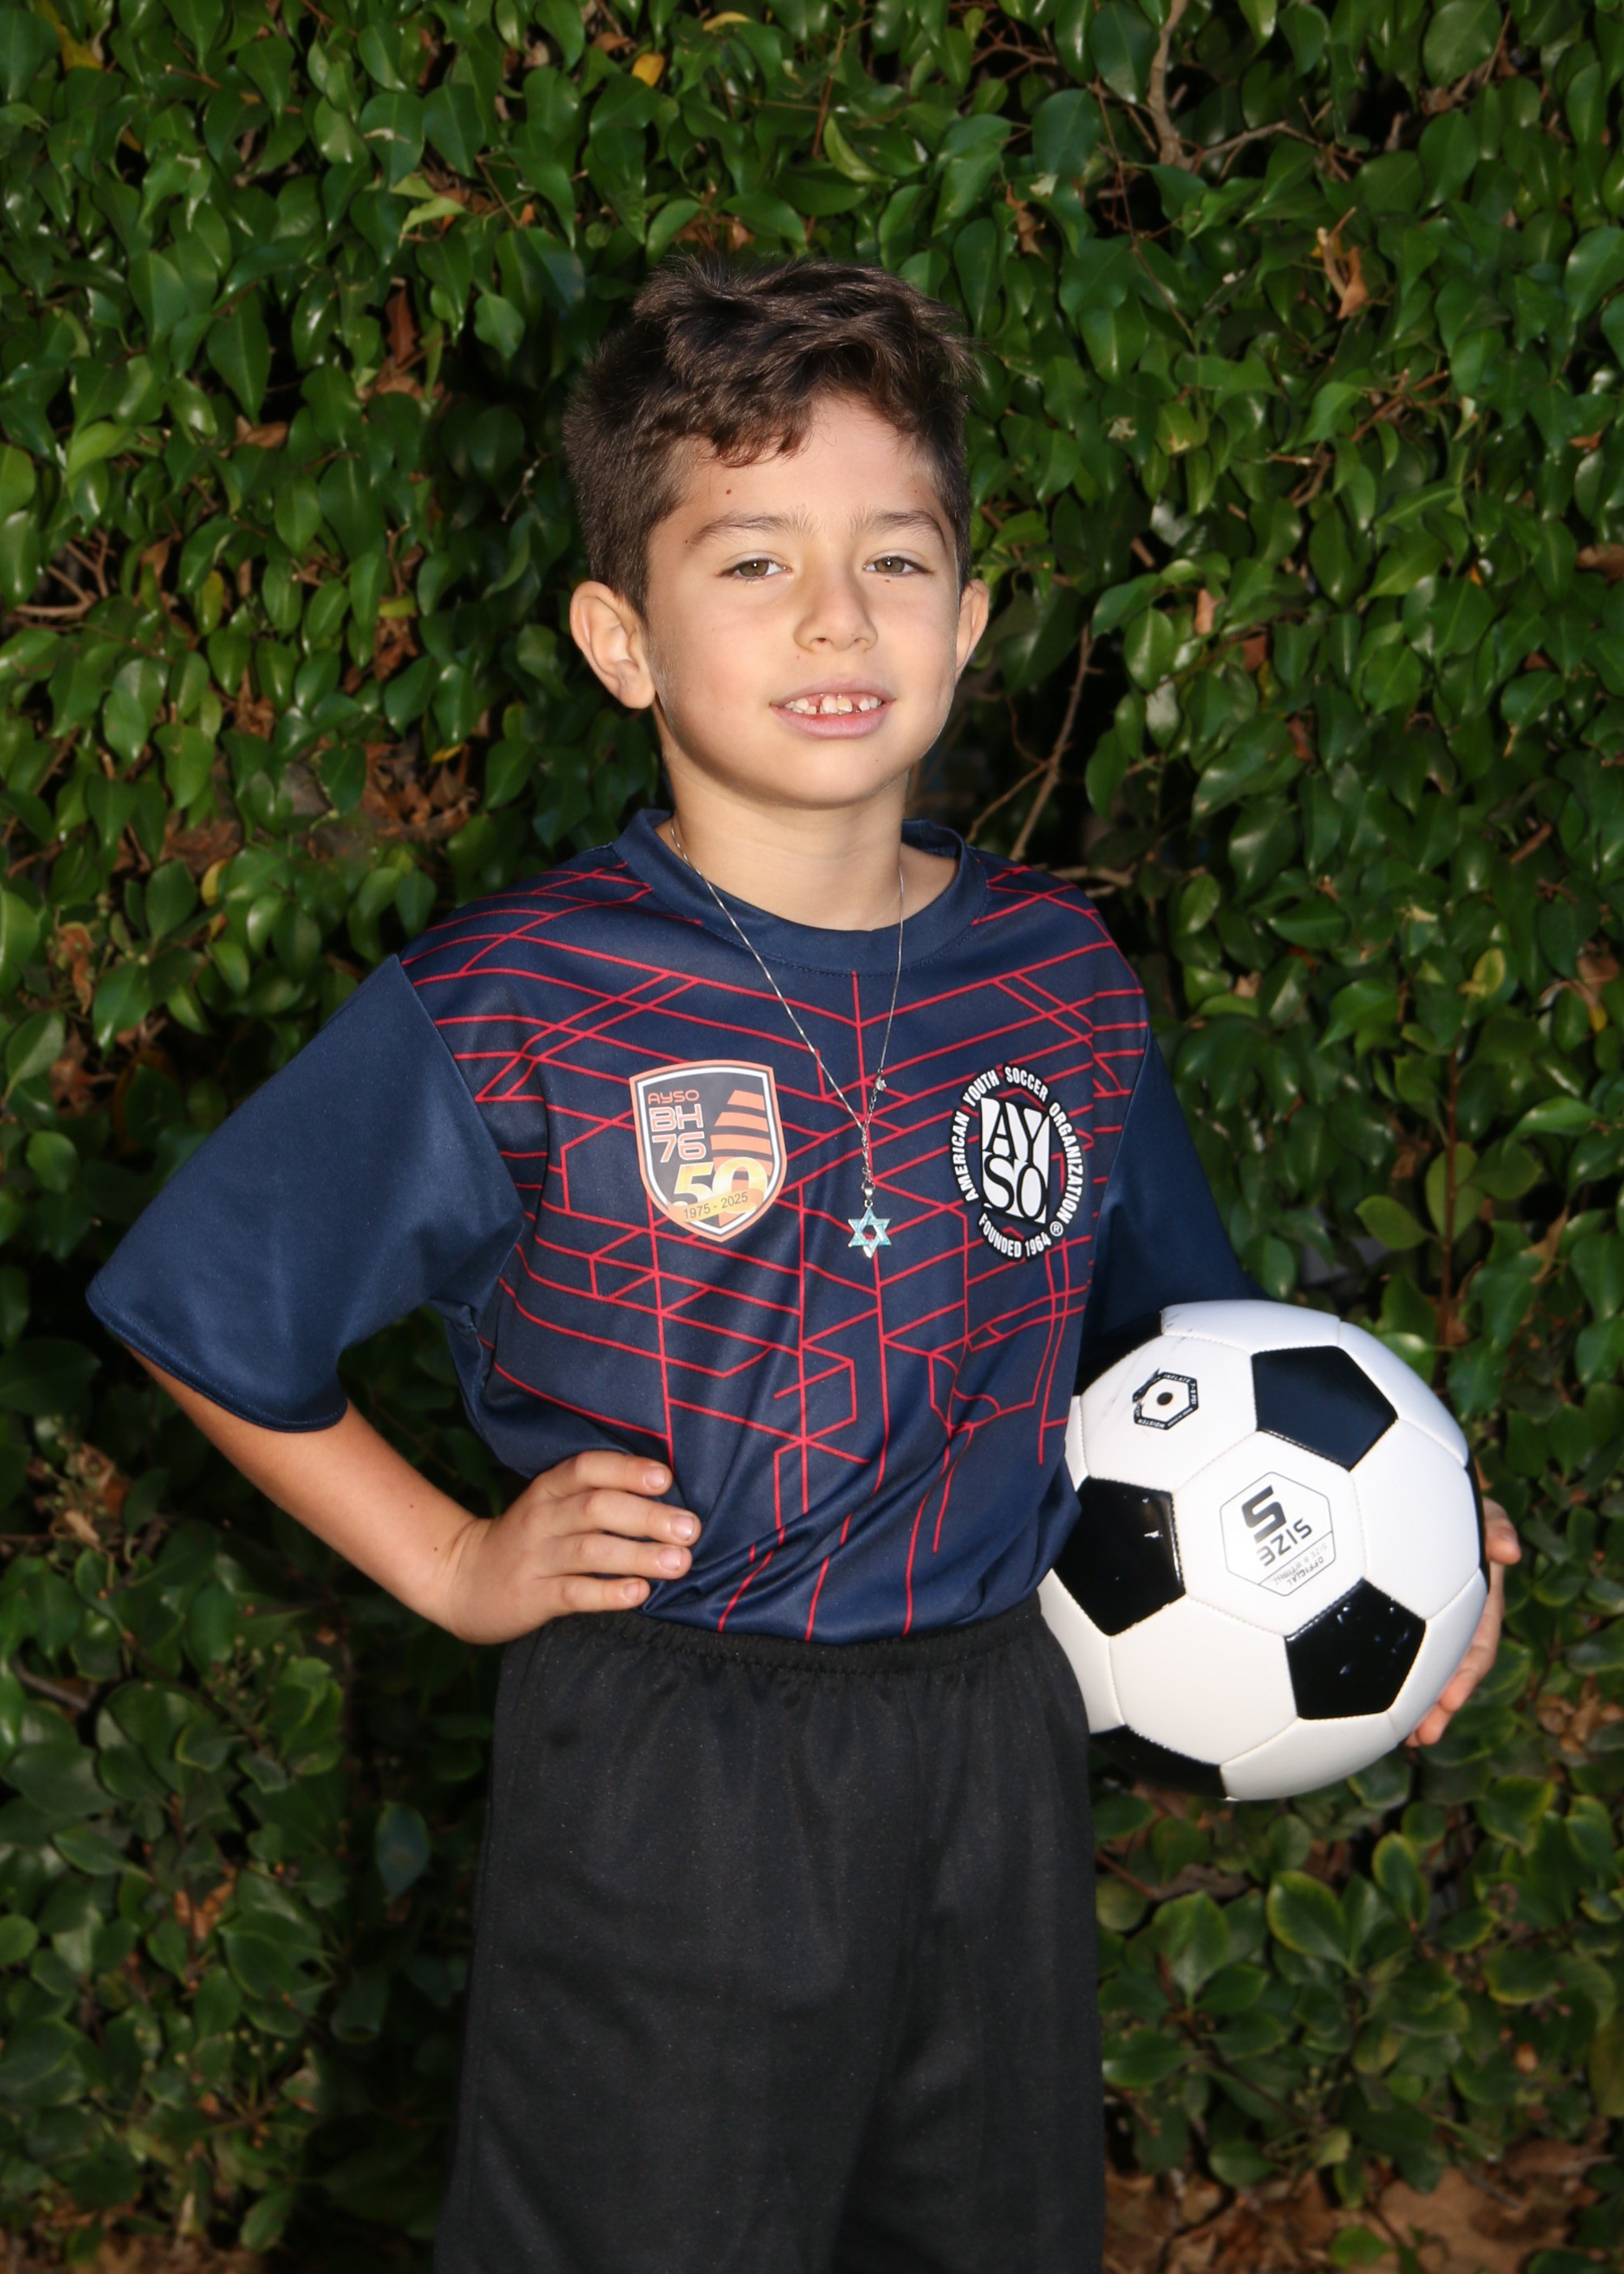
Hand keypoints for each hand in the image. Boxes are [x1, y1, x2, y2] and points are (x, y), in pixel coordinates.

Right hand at [431, 1450, 697, 1644]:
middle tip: (690, 1528)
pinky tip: (639, 1593)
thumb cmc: (530, 1539)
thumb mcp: (553, 1506)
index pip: (587, 1468)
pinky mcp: (533, 1596)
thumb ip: (597, 1496)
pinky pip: (574, 1593)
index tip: (665, 1479)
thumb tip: (669, 1497)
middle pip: (597, 1508)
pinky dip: (608, 1593)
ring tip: (678, 1561)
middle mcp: (542, 1518)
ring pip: (590, 1551)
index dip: (626, 1470)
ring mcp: (536, 1558)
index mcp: (550, 1488)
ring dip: (638, 1555)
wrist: (462, 1578)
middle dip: (647, 1517)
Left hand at [1404, 1498, 1519, 1747]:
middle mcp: (1452, 1616)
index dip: (1467, 1674)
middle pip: (1450, 1670)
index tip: (1450, 1699)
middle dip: (1440, 1705)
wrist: (1407, 1493)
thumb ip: (1492, 1524)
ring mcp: (1423, 1620)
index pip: (1478, 1643)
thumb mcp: (1473, 1508)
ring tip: (1403, 1739)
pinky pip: (1393, 1654)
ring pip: (1423, 1670)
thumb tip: (1509, 1550)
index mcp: (1474, 1599)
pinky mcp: (1389, 1617)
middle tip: (1423, 1736)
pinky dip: (1386, 1680)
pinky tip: (1365, 1706)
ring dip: (1417, 1704)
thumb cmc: (1445, 1500)